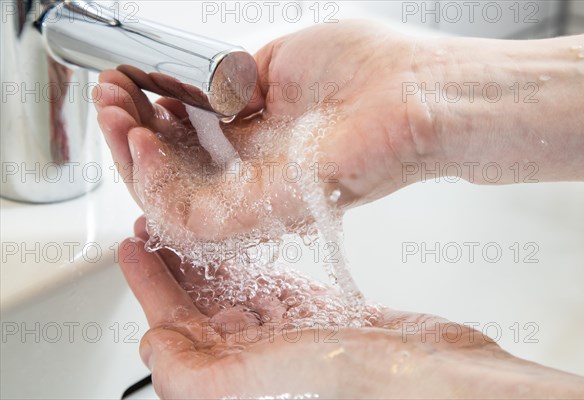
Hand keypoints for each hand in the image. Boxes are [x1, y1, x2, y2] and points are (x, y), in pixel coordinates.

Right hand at [95, 21, 431, 241]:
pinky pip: (191, 216)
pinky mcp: (269, 211)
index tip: (123, 84)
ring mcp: (263, 200)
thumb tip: (202, 88)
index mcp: (263, 146)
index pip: (188, 147)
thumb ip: (237, 81)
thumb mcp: (288, 60)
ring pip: (171, 202)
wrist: (428, 95)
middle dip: (127, 137)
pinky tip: (137, 140)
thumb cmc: (379, 75)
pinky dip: (154, 181)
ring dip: (131, 160)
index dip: (147, 118)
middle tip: (107, 98)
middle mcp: (259, 179)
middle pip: (173, 177)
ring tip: (114, 114)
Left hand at [119, 218, 583, 398]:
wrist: (432, 378)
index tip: (132, 243)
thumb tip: (152, 343)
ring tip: (193, 217)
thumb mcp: (253, 378)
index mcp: (230, 370)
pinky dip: (251, 256)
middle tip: (158, 218)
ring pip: (232, 285)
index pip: (173, 320)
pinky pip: (271, 280)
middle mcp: (253, 353)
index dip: (149, 281)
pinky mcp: (316, 312)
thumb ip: (192, 369)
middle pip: (199, 299)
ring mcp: (284, 331)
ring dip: (209, 252)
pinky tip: (243, 237)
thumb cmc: (356, 384)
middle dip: (175, 258)